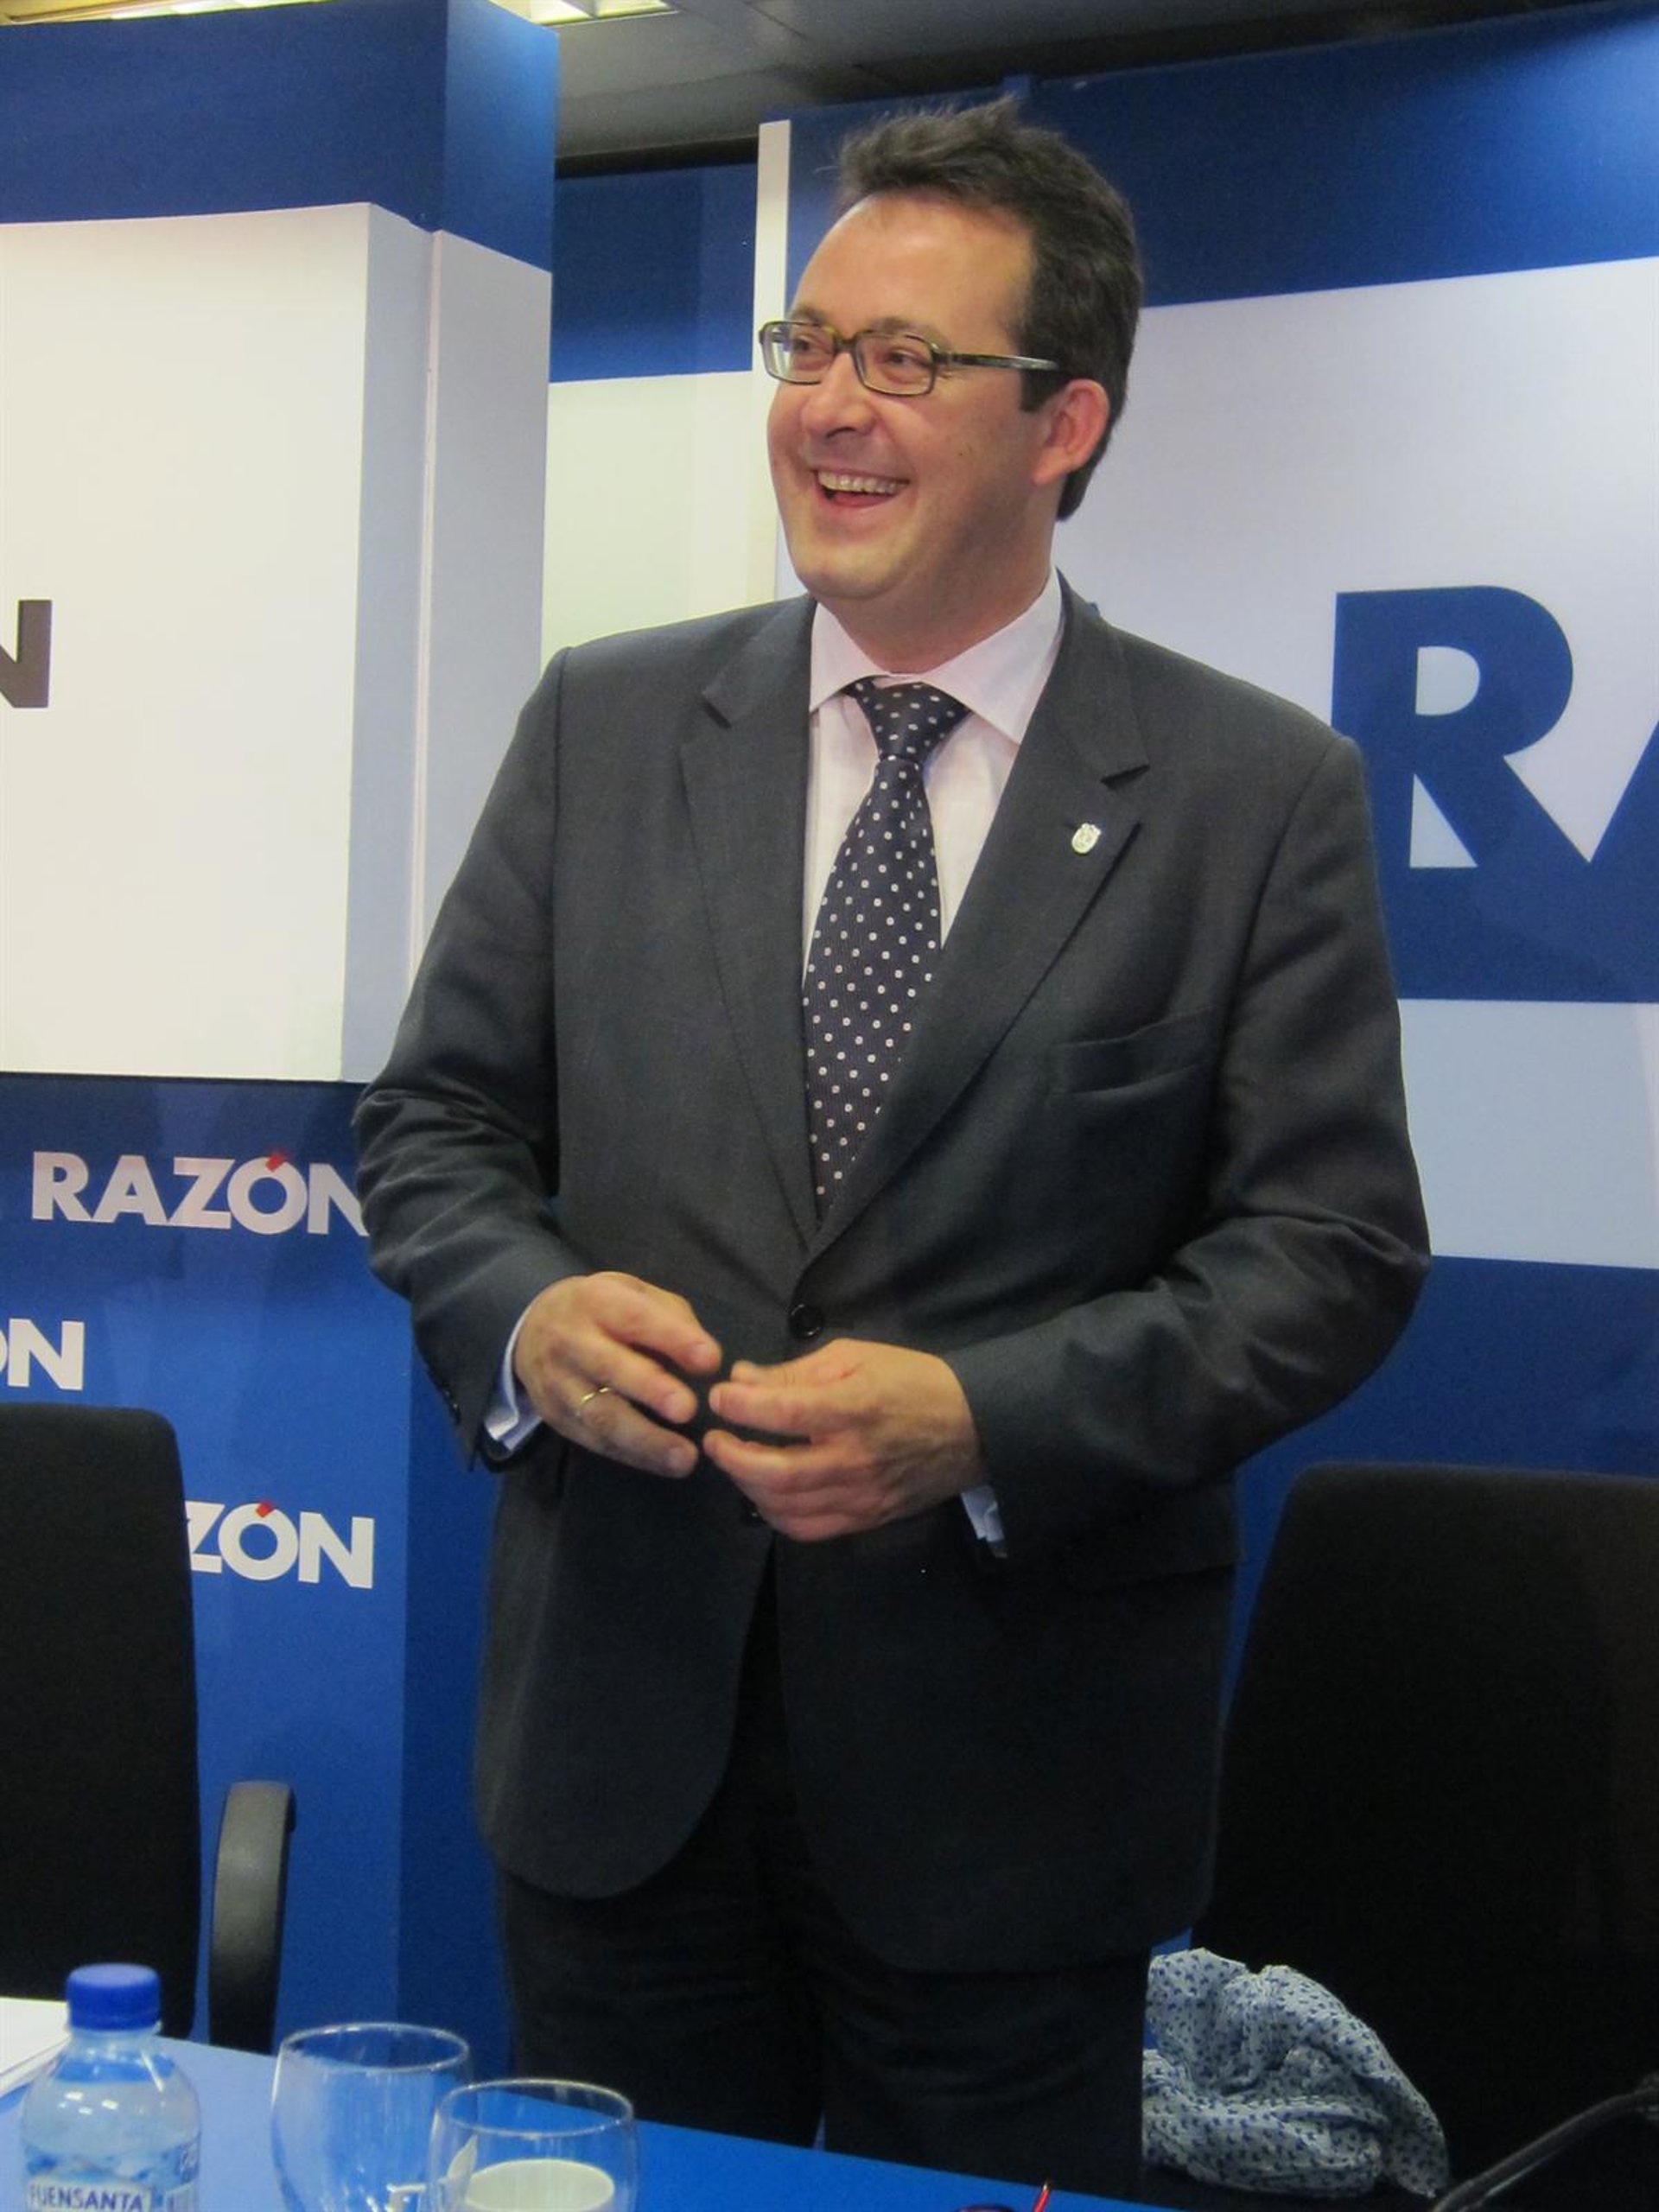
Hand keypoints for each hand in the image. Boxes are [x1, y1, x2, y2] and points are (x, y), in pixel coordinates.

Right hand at [513, 1272, 721, 1478]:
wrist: (532, 1328)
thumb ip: (672, 1320)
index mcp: (595, 1300)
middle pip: (608, 1366)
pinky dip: (633, 1456)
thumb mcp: (633, 1294)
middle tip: (688, 1409)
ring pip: (600, 1414)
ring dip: (644, 1439)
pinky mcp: (556, 1417)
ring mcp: (559, 1383)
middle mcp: (571, 1340)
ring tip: (684, 1457)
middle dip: (650, 1389)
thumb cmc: (602, 1311)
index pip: (634, 1318)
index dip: (672, 1338)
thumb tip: (706, 1361)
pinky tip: (665, 1464)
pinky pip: (595, 1441)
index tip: (710, 1360)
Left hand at [703, 1338, 983, 1540]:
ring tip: (735, 1462)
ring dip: (748, 1485)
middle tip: (715, 1438)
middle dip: (733, 1456)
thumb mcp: (857, 1357)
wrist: (973, 1427)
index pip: (784, 1413)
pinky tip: (765, 1494)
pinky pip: (809, 1528)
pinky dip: (776, 1514)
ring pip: (786, 1505)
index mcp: (854, 1408)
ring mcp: (861, 1494)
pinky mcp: (867, 1518)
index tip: (720, 1396)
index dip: (741, 1406)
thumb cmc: (912, 1381)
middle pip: (776, 1472)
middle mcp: (855, 1458)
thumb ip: (796, 1371)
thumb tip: (742, 1379)